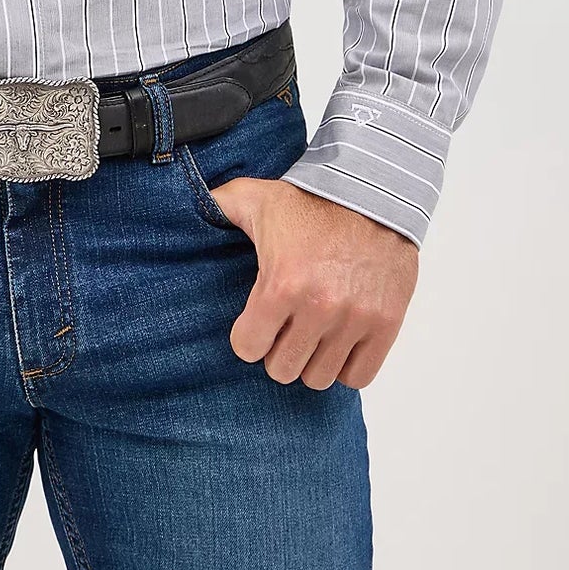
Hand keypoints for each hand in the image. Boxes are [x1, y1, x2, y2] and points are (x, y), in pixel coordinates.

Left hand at [205, 176, 418, 389]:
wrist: (374, 191)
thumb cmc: (312, 199)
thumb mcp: (257, 197)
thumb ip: (219, 206)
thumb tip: (182, 206)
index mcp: (282, 283)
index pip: (248, 348)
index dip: (248, 337)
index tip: (256, 323)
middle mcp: (319, 308)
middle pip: (283, 369)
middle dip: (278, 351)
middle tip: (283, 330)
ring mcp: (355, 319)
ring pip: (319, 378)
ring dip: (311, 360)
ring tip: (311, 335)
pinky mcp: (386, 324)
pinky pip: (359, 376)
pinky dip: (347, 365)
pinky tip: (338, 342)